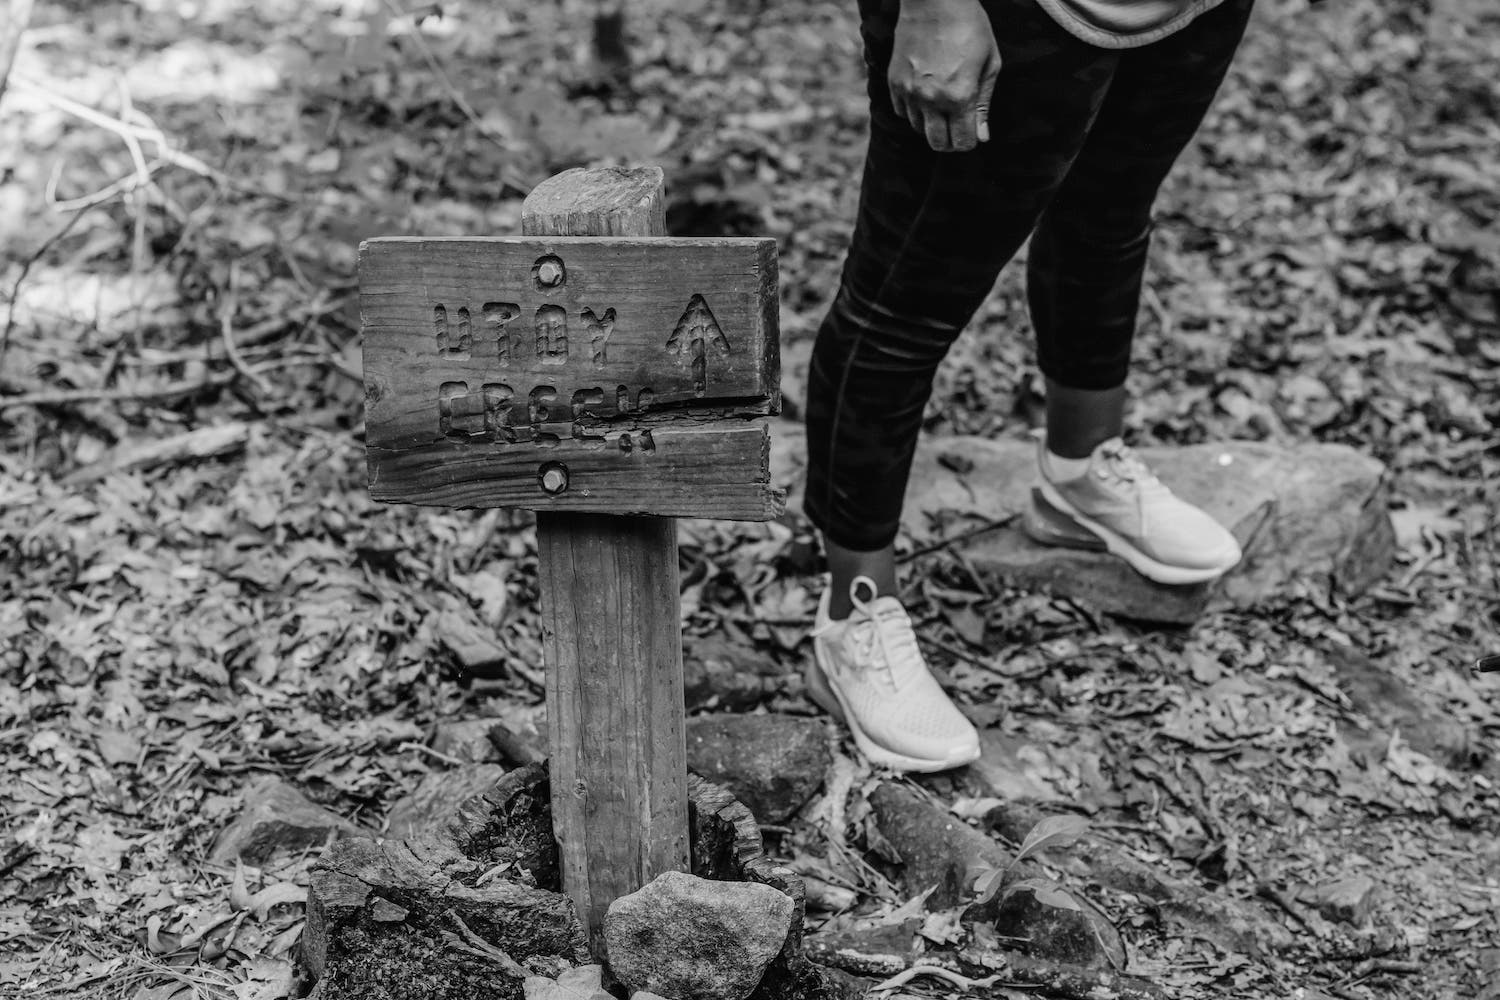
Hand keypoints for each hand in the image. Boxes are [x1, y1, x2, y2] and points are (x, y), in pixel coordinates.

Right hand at [888, 0, 1001, 152]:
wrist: (935, 1)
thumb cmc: (970, 27)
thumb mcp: (990, 64)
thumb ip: (984, 104)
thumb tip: (982, 136)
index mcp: (960, 97)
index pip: (962, 142)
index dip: (969, 141)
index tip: (971, 131)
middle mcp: (932, 100)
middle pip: (937, 143)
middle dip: (949, 140)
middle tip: (956, 125)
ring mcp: (910, 92)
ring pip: (919, 129)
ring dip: (932, 123)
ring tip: (942, 101)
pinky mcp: (895, 82)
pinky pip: (903, 112)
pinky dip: (915, 110)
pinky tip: (925, 92)